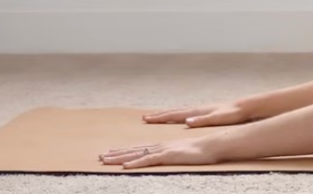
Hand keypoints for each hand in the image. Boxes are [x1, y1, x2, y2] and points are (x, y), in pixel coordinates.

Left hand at [100, 137, 218, 168]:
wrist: (212, 145)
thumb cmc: (200, 151)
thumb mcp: (183, 154)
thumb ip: (173, 155)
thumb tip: (165, 159)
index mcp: (162, 146)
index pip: (139, 149)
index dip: (124, 151)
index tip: (111, 153)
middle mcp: (159, 147)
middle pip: (133, 150)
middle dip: (116, 153)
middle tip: (100, 156)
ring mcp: (162, 150)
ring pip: (136, 154)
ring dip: (119, 157)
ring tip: (105, 160)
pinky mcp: (167, 156)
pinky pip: (148, 160)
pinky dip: (135, 163)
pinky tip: (125, 167)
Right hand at [143, 103, 249, 126]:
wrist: (244, 106)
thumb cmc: (232, 114)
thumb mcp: (218, 118)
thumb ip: (203, 120)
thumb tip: (187, 121)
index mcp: (197, 111)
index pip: (175, 114)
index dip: (161, 117)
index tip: (147, 118)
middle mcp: (197, 109)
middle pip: (174, 112)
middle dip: (159, 115)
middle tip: (145, 117)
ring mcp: (200, 109)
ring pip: (179, 112)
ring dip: (167, 114)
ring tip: (157, 116)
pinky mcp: (205, 112)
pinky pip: (186, 113)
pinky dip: (177, 115)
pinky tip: (178, 118)